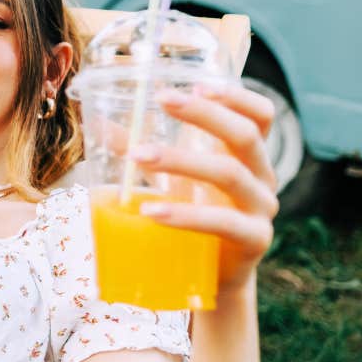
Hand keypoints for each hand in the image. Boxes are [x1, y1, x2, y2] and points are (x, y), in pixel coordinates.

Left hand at [132, 83, 277, 293]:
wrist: (214, 278)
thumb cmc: (195, 216)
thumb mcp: (173, 179)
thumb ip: (142, 148)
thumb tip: (98, 124)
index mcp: (248, 155)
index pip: (260, 114)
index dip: (235, 96)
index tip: (197, 83)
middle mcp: (263, 177)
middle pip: (245, 135)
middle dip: (203, 114)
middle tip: (162, 101)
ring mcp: (262, 209)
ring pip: (230, 174)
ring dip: (181, 160)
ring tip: (138, 156)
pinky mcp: (254, 242)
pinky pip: (223, 223)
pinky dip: (185, 216)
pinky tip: (151, 212)